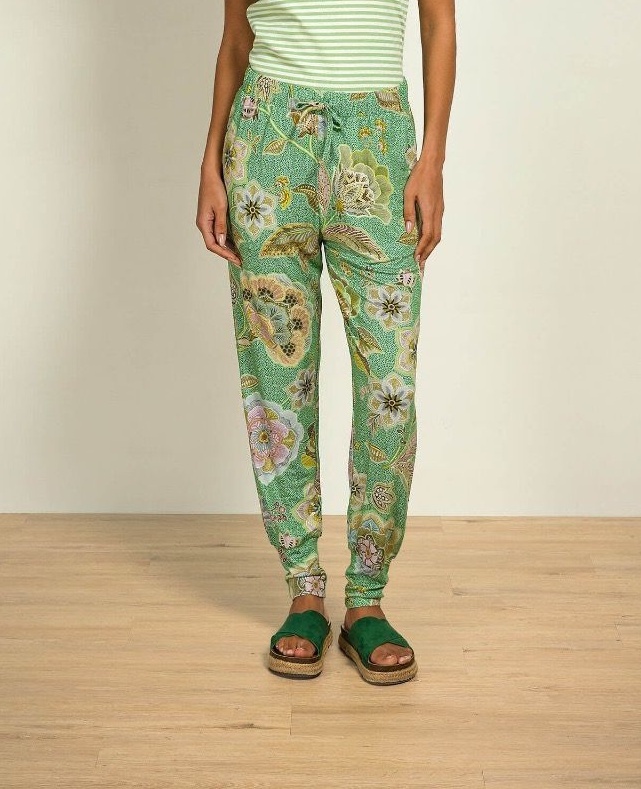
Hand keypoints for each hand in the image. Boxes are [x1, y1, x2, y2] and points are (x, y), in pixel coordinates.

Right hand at [196, 167, 241, 266]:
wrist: (211, 174)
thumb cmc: (215, 188)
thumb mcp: (220, 207)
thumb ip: (221, 225)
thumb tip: (221, 242)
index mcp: (203, 223)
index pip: (212, 245)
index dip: (224, 254)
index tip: (235, 259)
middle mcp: (204, 224)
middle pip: (214, 244)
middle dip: (227, 253)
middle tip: (240, 260)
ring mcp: (208, 220)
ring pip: (217, 238)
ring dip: (228, 246)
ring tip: (240, 254)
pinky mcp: (213, 216)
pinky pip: (220, 231)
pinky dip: (228, 238)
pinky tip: (237, 241)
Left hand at [403, 159, 443, 274]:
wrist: (433, 165)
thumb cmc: (418, 178)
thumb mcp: (408, 194)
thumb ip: (408, 213)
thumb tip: (408, 230)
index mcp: (430, 211)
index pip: (428, 236)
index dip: (422, 249)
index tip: (416, 259)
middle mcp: (438, 214)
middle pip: (435, 239)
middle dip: (428, 253)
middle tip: (420, 264)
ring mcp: (440, 211)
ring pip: (438, 234)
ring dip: (430, 247)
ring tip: (423, 257)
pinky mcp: (439, 209)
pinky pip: (437, 228)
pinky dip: (432, 238)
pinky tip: (425, 242)